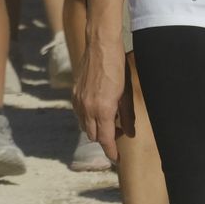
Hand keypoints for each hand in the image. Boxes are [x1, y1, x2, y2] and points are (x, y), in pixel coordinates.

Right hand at [74, 44, 132, 162]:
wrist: (101, 45)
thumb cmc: (117, 67)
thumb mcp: (127, 93)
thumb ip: (127, 115)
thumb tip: (130, 133)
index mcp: (103, 110)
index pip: (105, 140)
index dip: (111, 152)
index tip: (116, 158)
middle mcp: (87, 108)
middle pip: (93, 136)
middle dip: (104, 140)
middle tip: (118, 133)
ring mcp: (78, 100)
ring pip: (84, 125)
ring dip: (95, 128)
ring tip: (109, 120)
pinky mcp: (74, 92)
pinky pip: (79, 113)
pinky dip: (87, 117)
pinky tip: (98, 109)